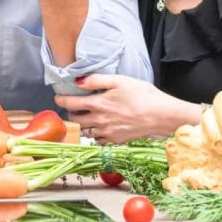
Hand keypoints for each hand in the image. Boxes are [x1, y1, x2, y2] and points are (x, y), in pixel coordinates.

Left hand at [54, 74, 199, 142]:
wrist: (162, 116)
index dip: (61, 100)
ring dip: (82, 124)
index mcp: (98, 104)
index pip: (70, 103)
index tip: (58, 97)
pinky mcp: (116, 141)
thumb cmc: (143, 95)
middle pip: (75, 119)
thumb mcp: (119, 80)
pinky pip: (98, 140)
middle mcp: (99, 121)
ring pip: (85, 131)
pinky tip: (100, 128)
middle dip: (71, 112)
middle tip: (73, 106)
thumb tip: (77, 81)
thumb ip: (96, 80)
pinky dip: (95, 135)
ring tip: (85, 117)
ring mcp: (107, 133)